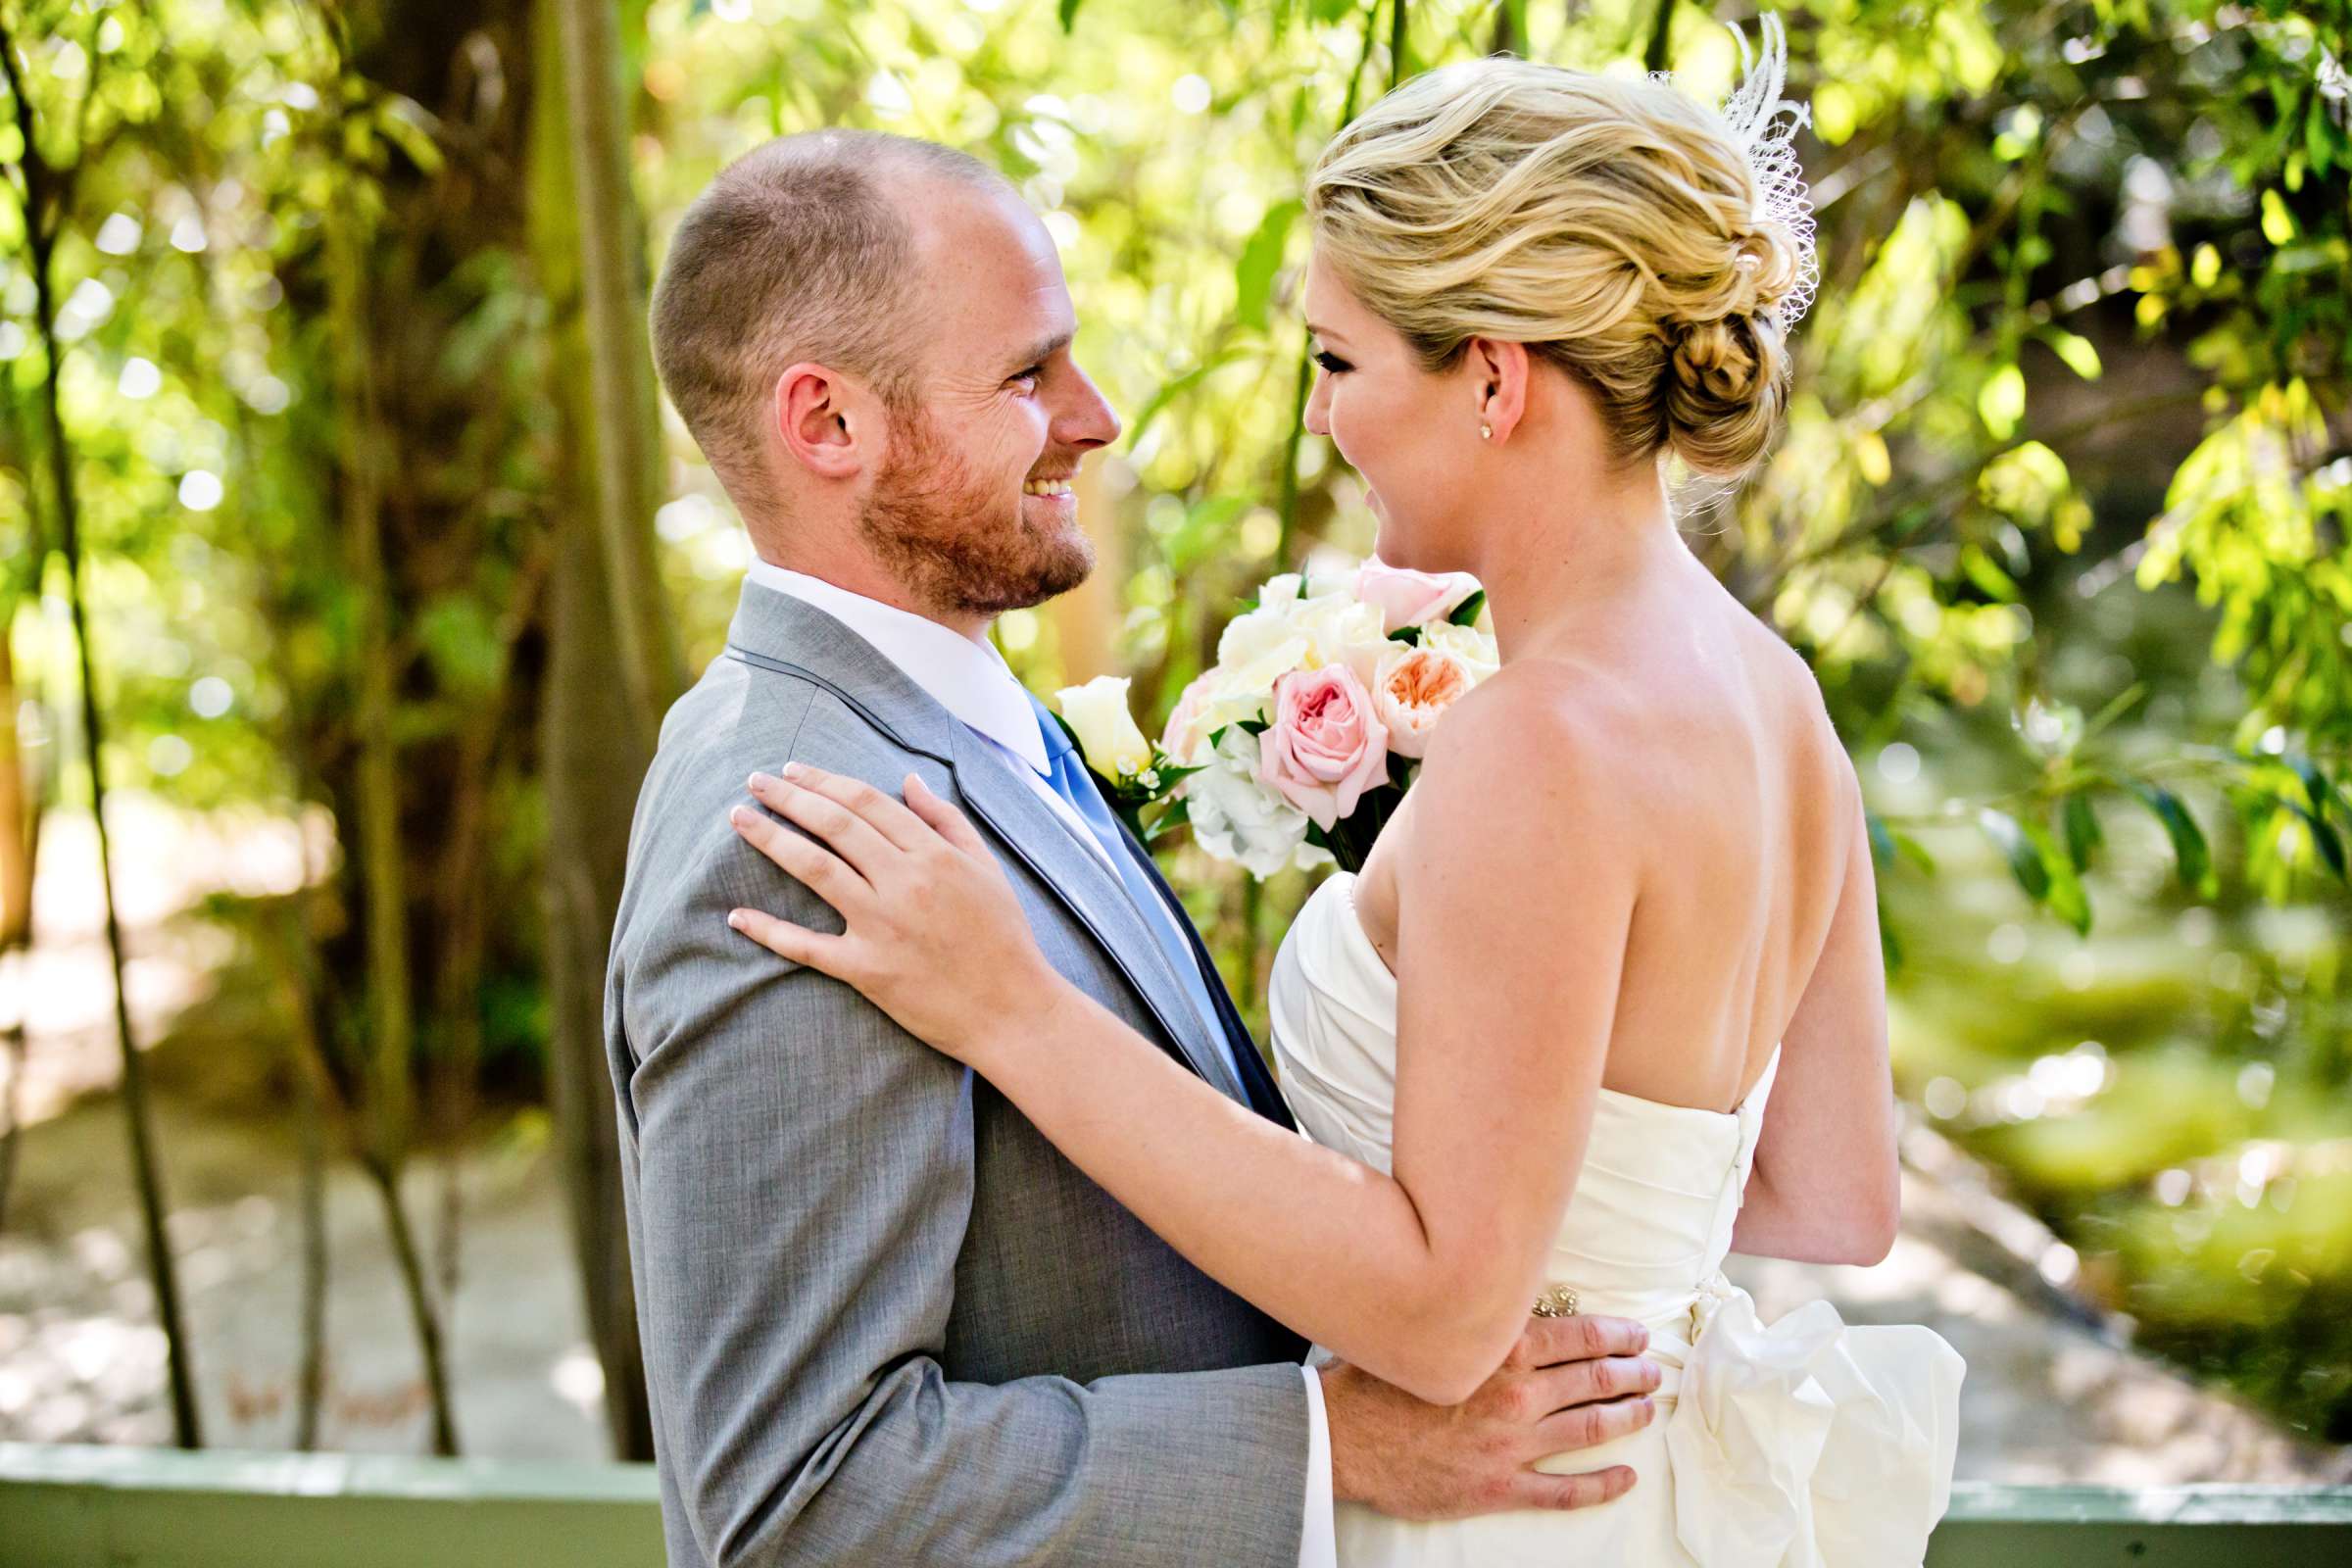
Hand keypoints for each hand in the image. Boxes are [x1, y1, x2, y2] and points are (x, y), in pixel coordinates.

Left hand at [725, 764, 1061, 1065]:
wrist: (1014, 1011)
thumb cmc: (1004, 938)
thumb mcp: (986, 868)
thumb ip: (947, 821)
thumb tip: (908, 780)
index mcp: (934, 854)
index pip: (866, 802)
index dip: (824, 780)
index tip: (792, 770)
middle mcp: (904, 882)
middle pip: (835, 825)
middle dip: (788, 797)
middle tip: (755, 781)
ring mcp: (882, 926)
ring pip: (815, 868)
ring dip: (770, 838)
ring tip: (739, 818)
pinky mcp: (867, 970)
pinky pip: (807, 947)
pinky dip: (769, 931)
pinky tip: (737, 915)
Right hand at [1318, 1313, 1659, 1519]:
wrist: (1342, 1438)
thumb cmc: (1379, 1378)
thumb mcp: (1429, 1329)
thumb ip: (1472, 1314)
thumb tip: (1502, 1288)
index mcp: (1501, 1350)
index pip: (1580, 1336)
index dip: (1618, 1335)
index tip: (1638, 1335)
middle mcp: (1516, 1394)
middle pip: (1595, 1379)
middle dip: (1632, 1373)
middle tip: (1653, 1370)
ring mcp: (1512, 1444)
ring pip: (1590, 1428)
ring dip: (1627, 1417)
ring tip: (1647, 1409)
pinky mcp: (1499, 1486)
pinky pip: (1565, 1491)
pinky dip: (1603, 1485)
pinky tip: (1625, 1477)